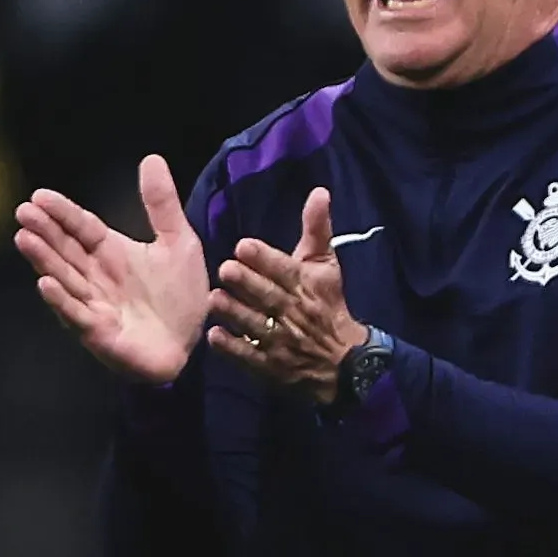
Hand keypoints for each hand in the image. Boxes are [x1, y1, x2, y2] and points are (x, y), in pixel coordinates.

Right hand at [15, 155, 207, 383]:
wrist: (193, 343)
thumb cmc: (180, 297)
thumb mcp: (179, 242)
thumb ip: (162, 205)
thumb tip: (151, 158)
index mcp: (112, 253)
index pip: (82, 228)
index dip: (62, 212)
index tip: (39, 195)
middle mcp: (96, 277)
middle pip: (66, 250)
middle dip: (44, 232)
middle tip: (23, 212)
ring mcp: (95, 305)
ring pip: (65, 279)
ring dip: (44, 260)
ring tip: (25, 239)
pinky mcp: (100, 333)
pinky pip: (78, 315)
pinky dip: (62, 301)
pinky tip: (46, 284)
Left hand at [209, 186, 369, 403]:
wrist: (343, 360)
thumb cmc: (328, 304)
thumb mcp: (327, 265)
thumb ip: (318, 228)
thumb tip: (319, 191)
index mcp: (306, 285)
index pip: (285, 269)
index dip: (265, 258)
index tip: (243, 246)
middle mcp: (294, 312)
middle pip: (269, 295)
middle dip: (247, 283)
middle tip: (225, 269)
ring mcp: (282, 341)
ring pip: (256, 325)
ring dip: (235, 313)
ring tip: (214, 300)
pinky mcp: (271, 365)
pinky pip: (250, 356)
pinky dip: (233, 348)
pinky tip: (214, 337)